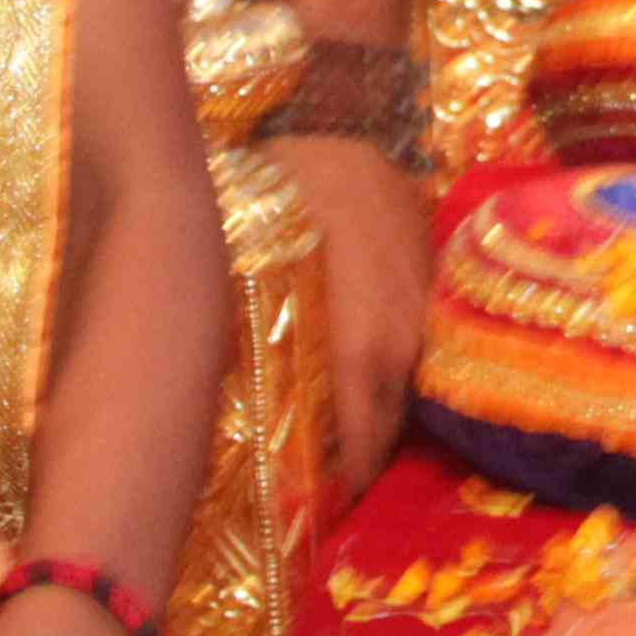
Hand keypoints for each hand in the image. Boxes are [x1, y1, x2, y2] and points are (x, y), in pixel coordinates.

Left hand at [257, 131, 424, 491]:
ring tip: (350, 444)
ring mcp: (425, 306)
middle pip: (395, 423)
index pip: (366, 440)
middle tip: (331, 489)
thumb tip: (205, 399)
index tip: (322, 516)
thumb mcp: (253, 266)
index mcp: (363, 346)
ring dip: (385, 417)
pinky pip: (419, 345)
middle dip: (368, 460)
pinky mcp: (430, 276)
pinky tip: (368, 378)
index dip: (348, 483)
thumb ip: (248, 339)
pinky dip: (396, 372)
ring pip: (412, 387)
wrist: (341, 118)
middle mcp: (405, 337)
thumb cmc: (286, 190)